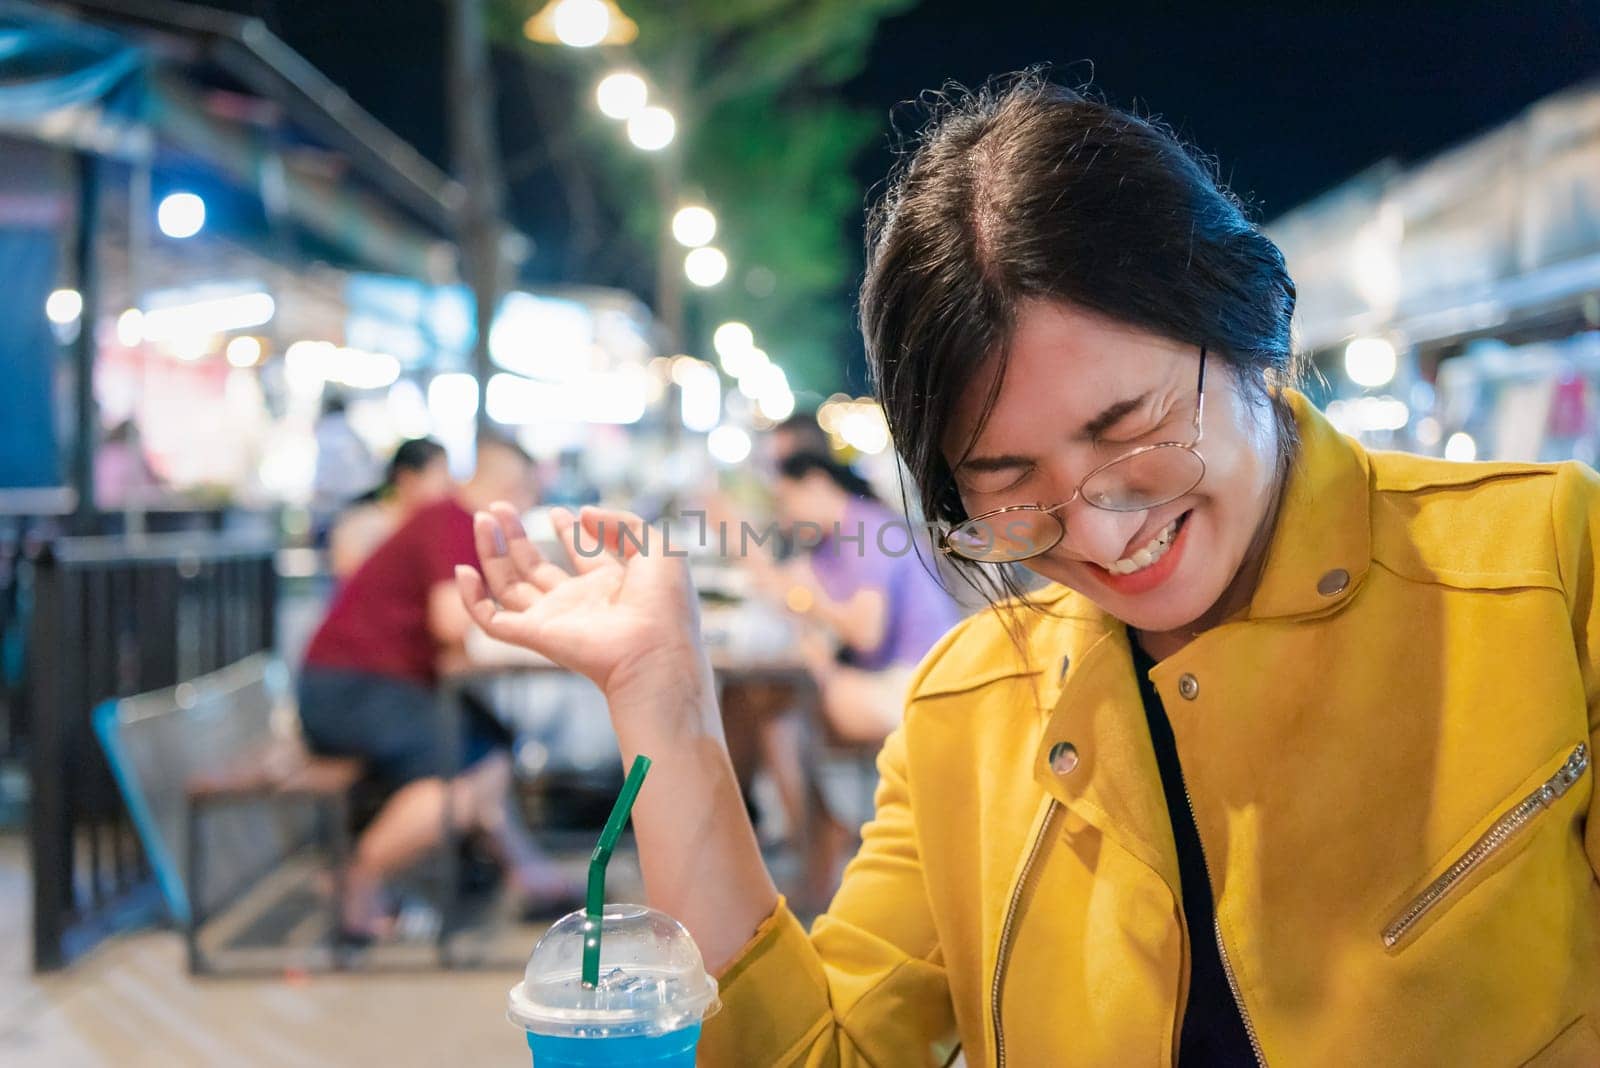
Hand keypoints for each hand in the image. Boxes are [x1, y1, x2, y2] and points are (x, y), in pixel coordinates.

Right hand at [456, 504, 717, 739]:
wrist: (656, 650)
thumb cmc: (665, 604)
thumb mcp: (656, 548)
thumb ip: (621, 523)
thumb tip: (581, 512)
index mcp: (612, 584)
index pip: (582, 554)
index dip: (569, 530)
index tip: (558, 512)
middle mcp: (579, 602)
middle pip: (536, 566)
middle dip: (516, 536)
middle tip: (497, 507)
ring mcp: (554, 619)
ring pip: (510, 585)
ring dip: (492, 552)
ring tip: (482, 519)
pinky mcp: (535, 635)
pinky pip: (492, 621)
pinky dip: (472, 599)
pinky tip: (463, 570)